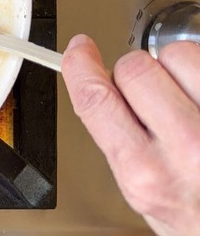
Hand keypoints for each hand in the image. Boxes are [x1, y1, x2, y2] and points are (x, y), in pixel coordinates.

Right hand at [62, 34, 199, 235]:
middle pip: (134, 68)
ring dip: (175, 67)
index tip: (80, 51)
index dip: (80, 67)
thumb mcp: (143, 189)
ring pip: (178, 54)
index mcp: (146, 173)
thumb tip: (94, 83)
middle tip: (149, 96)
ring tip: (184, 97)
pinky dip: (199, 74)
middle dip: (135, 75)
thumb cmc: (198, 217)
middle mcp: (187, 149)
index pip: (96, 100)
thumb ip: (118, 140)